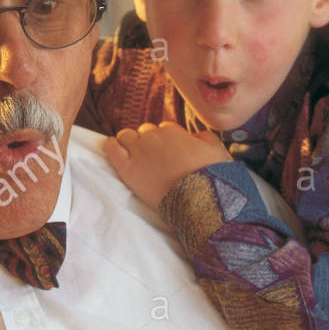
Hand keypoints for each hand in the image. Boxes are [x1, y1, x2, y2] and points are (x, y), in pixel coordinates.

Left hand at [101, 122, 229, 209]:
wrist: (199, 200)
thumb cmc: (210, 177)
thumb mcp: (216, 150)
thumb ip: (204, 137)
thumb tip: (194, 136)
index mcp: (173, 132)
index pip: (165, 129)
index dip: (167, 141)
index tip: (170, 153)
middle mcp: (154, 137)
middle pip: (145, 132)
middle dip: (149, 142)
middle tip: (155, 159)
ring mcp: (138, 152)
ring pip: (127, 136)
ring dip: (130, 142)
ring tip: (135, 156)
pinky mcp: (128, 169)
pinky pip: (112, 148)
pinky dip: (111, 146)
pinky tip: (112, 146)